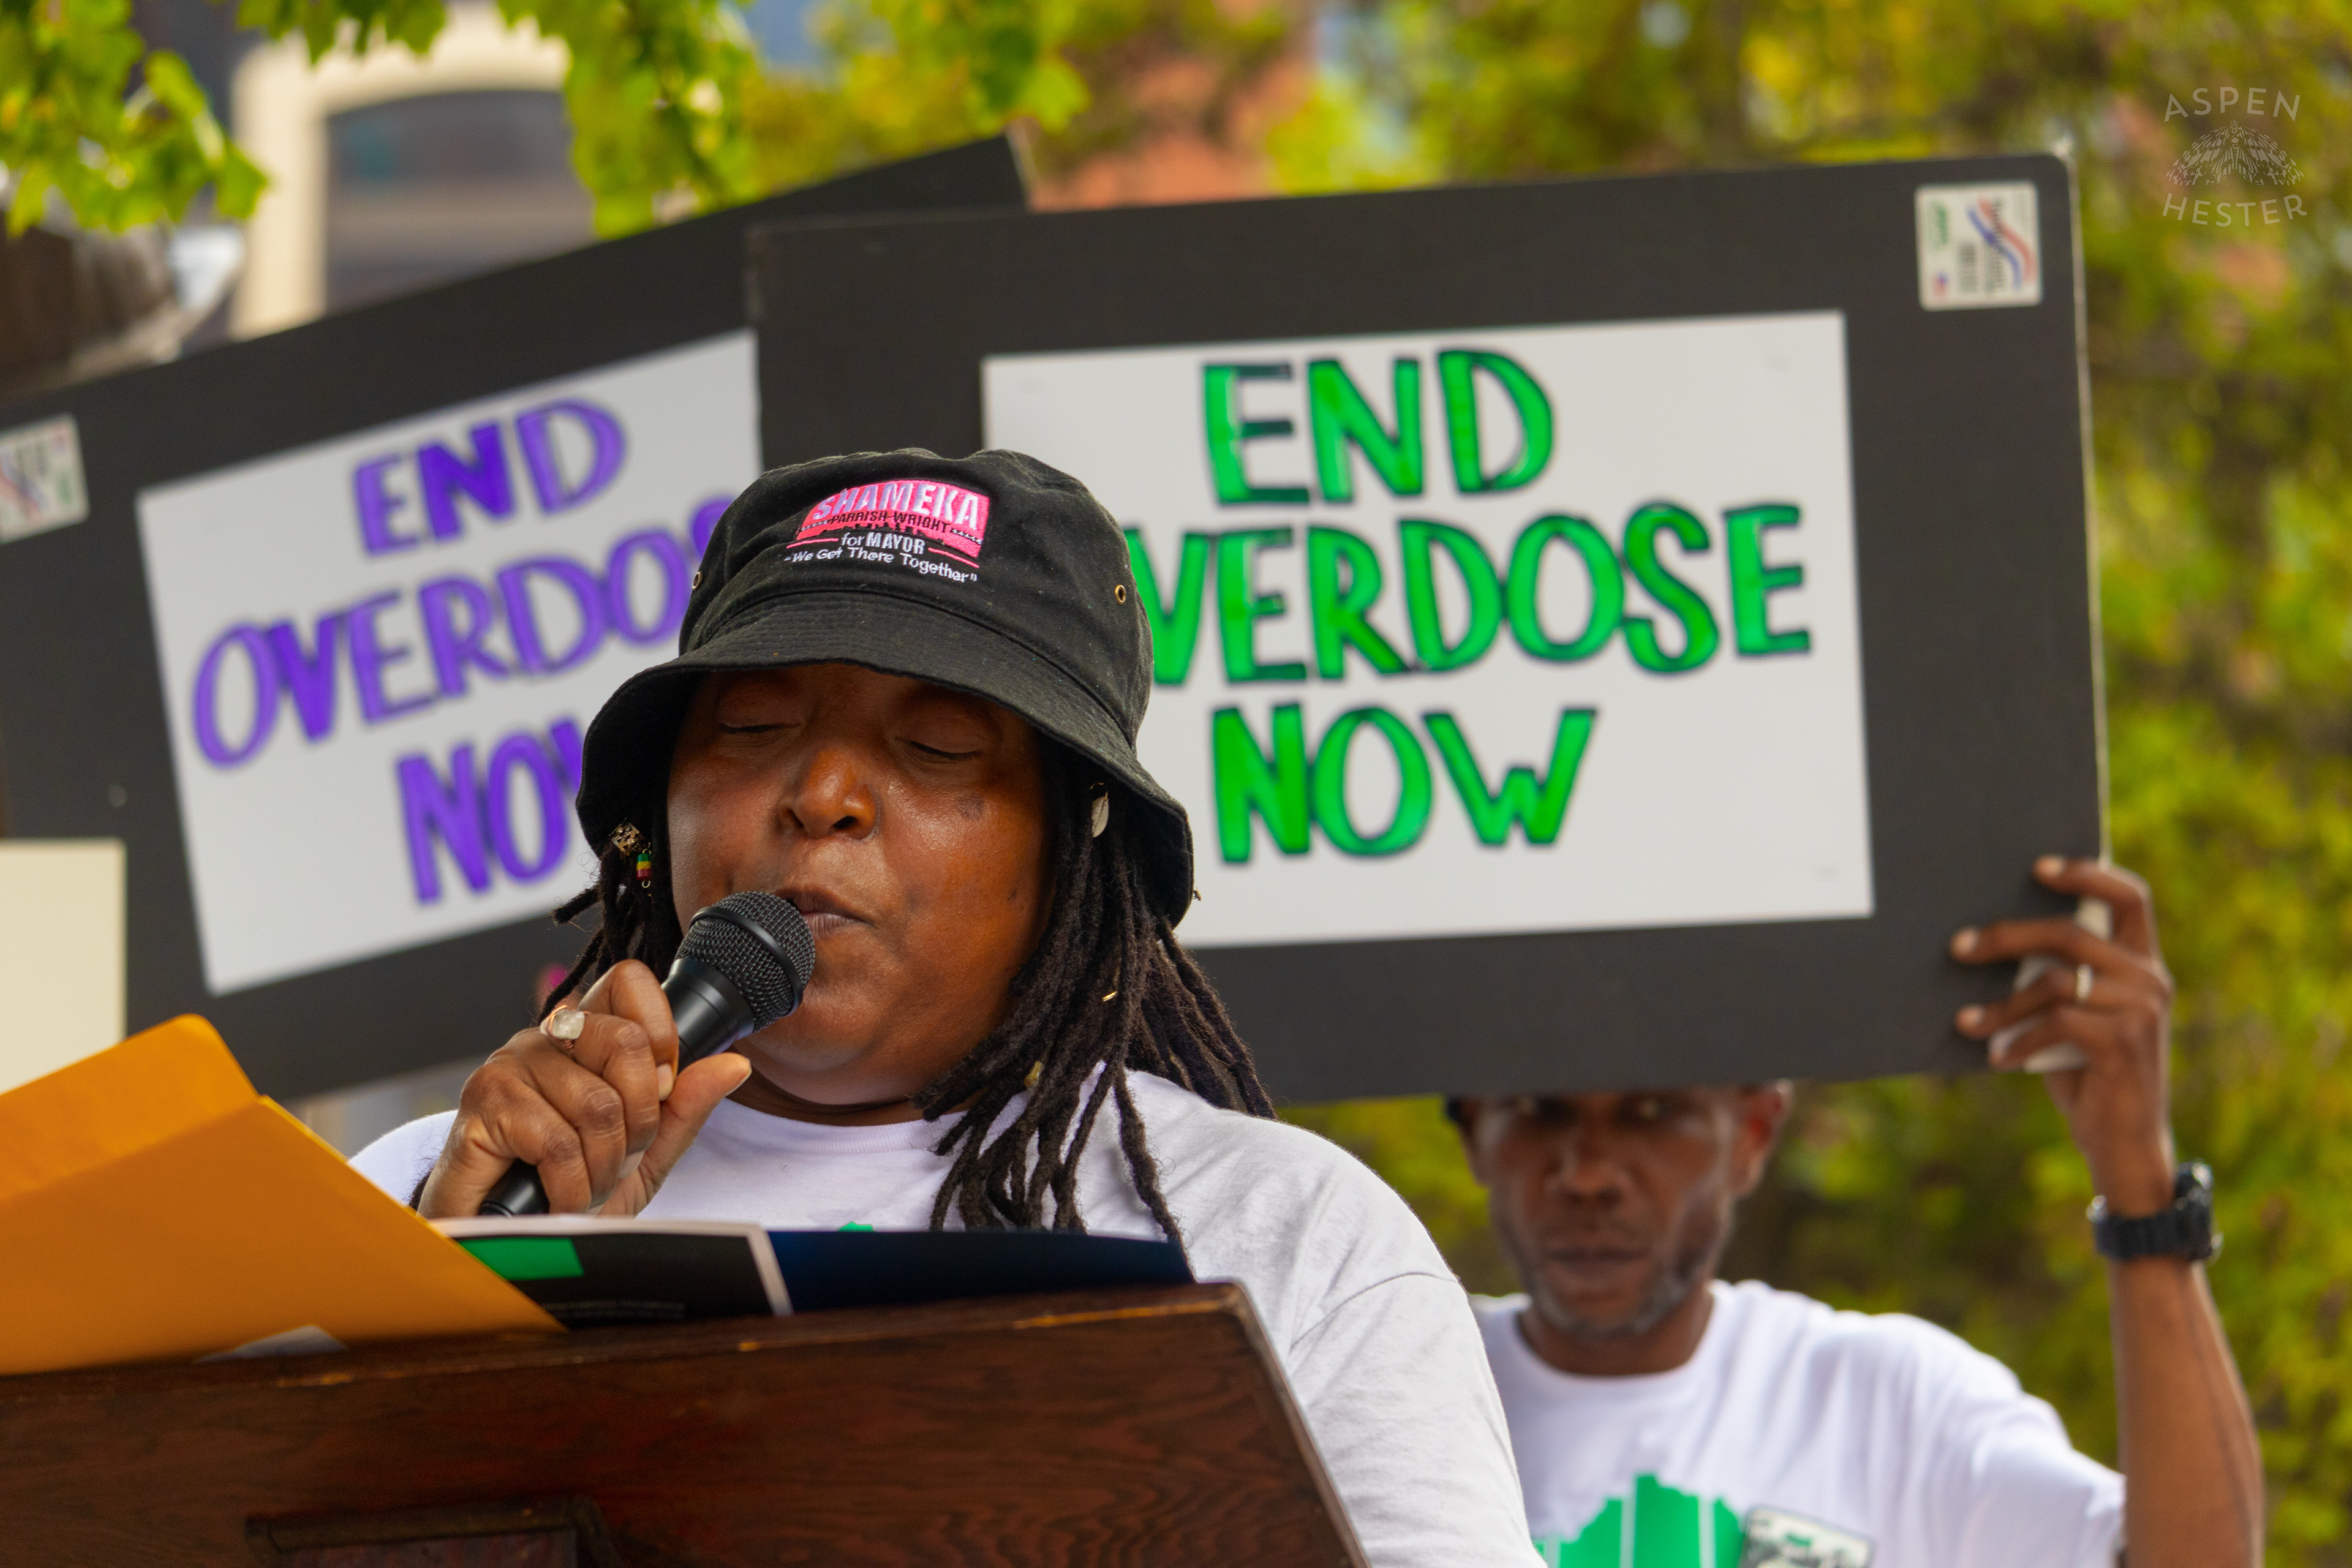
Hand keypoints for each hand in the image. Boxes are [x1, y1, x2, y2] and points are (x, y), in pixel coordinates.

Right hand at [418, 960, 752, 1217]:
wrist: (512, 1241)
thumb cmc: (572, 1187)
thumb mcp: (646, 1152)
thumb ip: (686, 1106)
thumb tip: (735, 1064)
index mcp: (586, 1034)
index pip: (630, 982)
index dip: (662, 1038)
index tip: (660, 1095)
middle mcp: (546, 1037)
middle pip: (625, 1040)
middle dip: (639, 1119)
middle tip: (618, 1156)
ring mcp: (508, 1065)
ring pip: (597, 1103)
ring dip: (602, 1164)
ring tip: (583, 1183)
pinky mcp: (481, 1105)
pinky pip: (556, 1142)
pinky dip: (571, 1186)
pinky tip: (558, 1197)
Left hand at [1950, 858, 2177, 1215]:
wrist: (2125, 1146)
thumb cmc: (2088, 1075)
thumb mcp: (2074, 1019)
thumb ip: (2056, 980)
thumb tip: (1988, 942)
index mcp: (2142, 965)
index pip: (2130, 898)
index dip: (2086, 874)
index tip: (2037, 866)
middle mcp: (2151, 980)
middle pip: (2071, 933)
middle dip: (2008, 936)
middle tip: (1959, 947)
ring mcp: (2142, 1010)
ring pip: (2055, 981)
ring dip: (2002, 1004)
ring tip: (1967, 1021)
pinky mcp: (2124, 1043)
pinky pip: (2056, 1022)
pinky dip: (2018, 1039)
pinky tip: (1997, 1057)